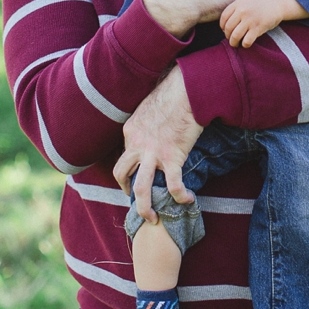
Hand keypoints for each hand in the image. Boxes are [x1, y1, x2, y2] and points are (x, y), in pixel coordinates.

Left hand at [113, 66, 202, 219]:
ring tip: (152, 219)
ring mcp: (154, 152)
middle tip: (136, 200)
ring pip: (141, 188)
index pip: (125, 156)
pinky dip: (180, 195)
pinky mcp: (173, 156)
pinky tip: (188, 199)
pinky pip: (173, 184)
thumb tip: (151, 128)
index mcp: (130, 131)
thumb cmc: (172, 93)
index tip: (142, 172)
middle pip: (121, 173)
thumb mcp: (149, 107)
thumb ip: (146, 122)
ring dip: (144, 207)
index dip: (132, 167)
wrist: (186, 89)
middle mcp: (137, 144)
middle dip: (125, 190)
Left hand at [220, 0, 303, 47]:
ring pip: (235, 36)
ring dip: (234, 43)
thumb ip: (236, 10)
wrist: (278, 3)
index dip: (222, 27)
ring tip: (236, 44)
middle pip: (228, 28)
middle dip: (228, 36)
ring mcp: (250, 19)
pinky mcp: (258, 27)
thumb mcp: (246, 1)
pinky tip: (246, 43)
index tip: (225, 31)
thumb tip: (225, 27)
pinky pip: (247, 40)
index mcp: (238, 3)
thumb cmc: (261, 4)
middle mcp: (242, 11)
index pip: (223, 17)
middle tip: (231, 39)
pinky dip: (245, 44)